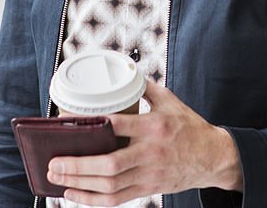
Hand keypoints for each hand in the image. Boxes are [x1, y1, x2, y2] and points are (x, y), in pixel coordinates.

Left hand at [47, 79, 243, 205]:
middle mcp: (150, 153)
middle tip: (52, 162)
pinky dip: (92, 199)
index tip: (66, 124)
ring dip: (79, 184)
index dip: (90, 127)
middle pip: (108, 165)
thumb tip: (126, 72)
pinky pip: (116, 199)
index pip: (117, 126)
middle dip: (77, 166)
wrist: (213, 157)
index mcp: (154, 126)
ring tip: (56, 177)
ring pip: (109, 185)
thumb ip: (146, 88)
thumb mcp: (171, 101)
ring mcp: (149, 174)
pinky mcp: (148, 188)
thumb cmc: (190, 127)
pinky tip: (74, 194)